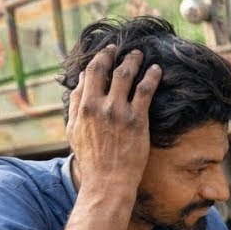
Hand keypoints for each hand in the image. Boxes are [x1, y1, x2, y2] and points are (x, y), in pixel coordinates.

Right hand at [65, 45, 161, 194]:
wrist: (108, 181)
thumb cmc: (91, 159)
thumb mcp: (74, 131)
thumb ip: (75, 104)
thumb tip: (81, 81)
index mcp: (83, 107)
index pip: (90, 74)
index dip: (98, 60)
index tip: (105, 53)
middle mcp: (99, 106)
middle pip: (106, 69)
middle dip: (113, 54)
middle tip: (120, 48)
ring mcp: (119, 112)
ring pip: (126, 75)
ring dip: (133, 61)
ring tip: (138, 54)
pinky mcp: (137, 120)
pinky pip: (145, 91)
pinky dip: (151, 77)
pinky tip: (157, 70)